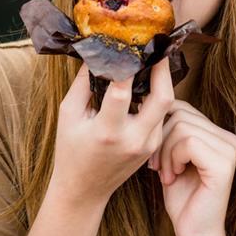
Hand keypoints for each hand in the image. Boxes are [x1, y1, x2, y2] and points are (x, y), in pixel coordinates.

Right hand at [49, 58, 173, 206]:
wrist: (84, 190)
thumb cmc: (71, 150)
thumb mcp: (69, 114)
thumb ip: (84, 83)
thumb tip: (97, 53)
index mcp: (107, 131)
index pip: (123, 92)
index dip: (128, 66)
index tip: (130, 44)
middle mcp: (133, 139)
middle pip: (162, 98)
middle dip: (163, 69)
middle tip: (157, 48)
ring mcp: (147, 144)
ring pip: (166, 105)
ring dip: (162, 81)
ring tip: (153, 60)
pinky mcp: (154, 145)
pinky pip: (162, 115)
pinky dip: (157, 97)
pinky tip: (148, 83)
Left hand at [148, 100, 235, 235]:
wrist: (194, 233)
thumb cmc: (181, 195)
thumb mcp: (172, 154)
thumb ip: (170, 128)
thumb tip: (146, 99)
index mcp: (219, 133)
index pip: (182, 107)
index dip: (162, 126)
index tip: (155, 153)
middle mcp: (229, 138)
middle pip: (180, 114)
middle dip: (161, 140)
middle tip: (157, 166)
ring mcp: (229, 149)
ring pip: (182, 127)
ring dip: (165, 151)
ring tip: (166, 173)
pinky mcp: (224, 163)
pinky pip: (189, 142)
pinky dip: (173, 158)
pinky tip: (174, 176)